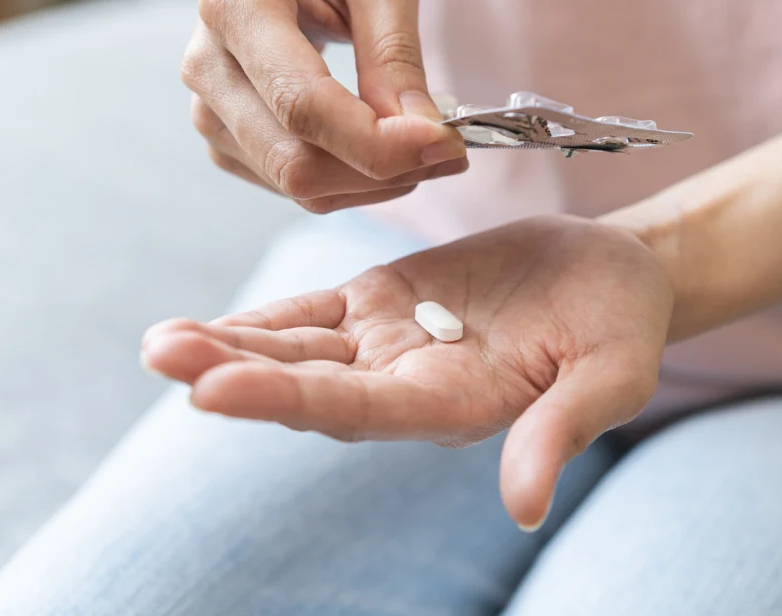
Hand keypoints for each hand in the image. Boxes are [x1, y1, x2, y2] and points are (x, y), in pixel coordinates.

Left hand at [143, 215, 673, 529]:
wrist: (612, 274)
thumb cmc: (623, 325)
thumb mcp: (612, 375)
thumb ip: (562, 430)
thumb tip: (524, 507)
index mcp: (452, 403)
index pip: (357, 409)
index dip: (286, 399)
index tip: (214, 392)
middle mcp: (406, 382)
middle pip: (307, 383)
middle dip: (233, 373)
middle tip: (163, 358)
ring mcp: (388, 341)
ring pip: (295, 347)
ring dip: (227, 346)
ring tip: (159, 345)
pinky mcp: (382, 301)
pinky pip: (311, 310)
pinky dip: (259, 318)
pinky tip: (201, 326)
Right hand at [181, 0, 467, 212]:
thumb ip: (397, 51)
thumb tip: (422, 132)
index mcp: (236, 4)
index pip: (302, 104)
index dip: (375, 141)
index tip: (444, 142)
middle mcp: (207, 65)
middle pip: (297, 161)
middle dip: (384, 171)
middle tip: (449, 151)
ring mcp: (207, 111)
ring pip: (300, 186)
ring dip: (374, 183)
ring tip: (422, 146)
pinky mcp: (222, 142)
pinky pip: (296, 189)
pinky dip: (351, 183)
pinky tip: (379, 148)